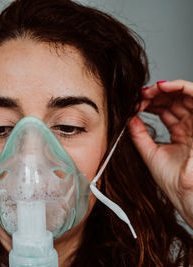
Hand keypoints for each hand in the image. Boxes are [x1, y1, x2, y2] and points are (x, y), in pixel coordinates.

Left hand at [128, 80, 192, 227]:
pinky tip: (162, 86)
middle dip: (157, 94)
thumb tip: (128, 118)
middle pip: (175, 100)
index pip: (166, 111)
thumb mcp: (150, 153)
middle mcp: (191, 128)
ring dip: (166, 88)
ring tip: (148, 90)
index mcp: (181, 135)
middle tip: (140, 94)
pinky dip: (181, 87)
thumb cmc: (172, 182)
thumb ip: (139, 135)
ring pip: (186, 95)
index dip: (151, 103)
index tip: (135, 102)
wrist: (187, 196)